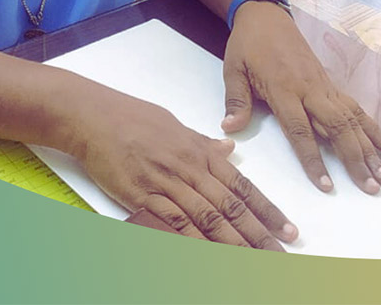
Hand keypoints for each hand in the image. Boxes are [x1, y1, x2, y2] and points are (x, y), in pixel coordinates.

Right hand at [73, 86, 296, 248]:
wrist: (91, 116)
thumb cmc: (128, 116)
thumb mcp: (172, 123)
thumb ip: (202, 142)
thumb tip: (228, 149)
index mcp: (197, 149)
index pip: (241, 185)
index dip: (267, 210)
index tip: (288, 230)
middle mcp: (187, 167)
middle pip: (229, 207)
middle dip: (258, 235)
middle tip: (281, 257)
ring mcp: (164, 182)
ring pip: (206, 219)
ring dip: (233, 245)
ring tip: (254, 265)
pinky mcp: (142, 195)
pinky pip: (174, 224)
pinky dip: (194, 242)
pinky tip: (209, 256)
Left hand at [222, 0, 380, 192]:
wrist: (265, 16)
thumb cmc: (247, 44)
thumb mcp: (233, 68)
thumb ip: (236, 100)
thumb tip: (229, 128)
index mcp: (282, 88)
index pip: (300, 130)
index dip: (313, 159)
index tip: (326, 185)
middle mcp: (308, 89)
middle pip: (336, 128)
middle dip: (355, 159)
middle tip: (370, 188)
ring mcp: (323, 86)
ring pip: (351, 120)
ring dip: (369, 148)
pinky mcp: (330, 83)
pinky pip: (354, 107)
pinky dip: (373, 127)